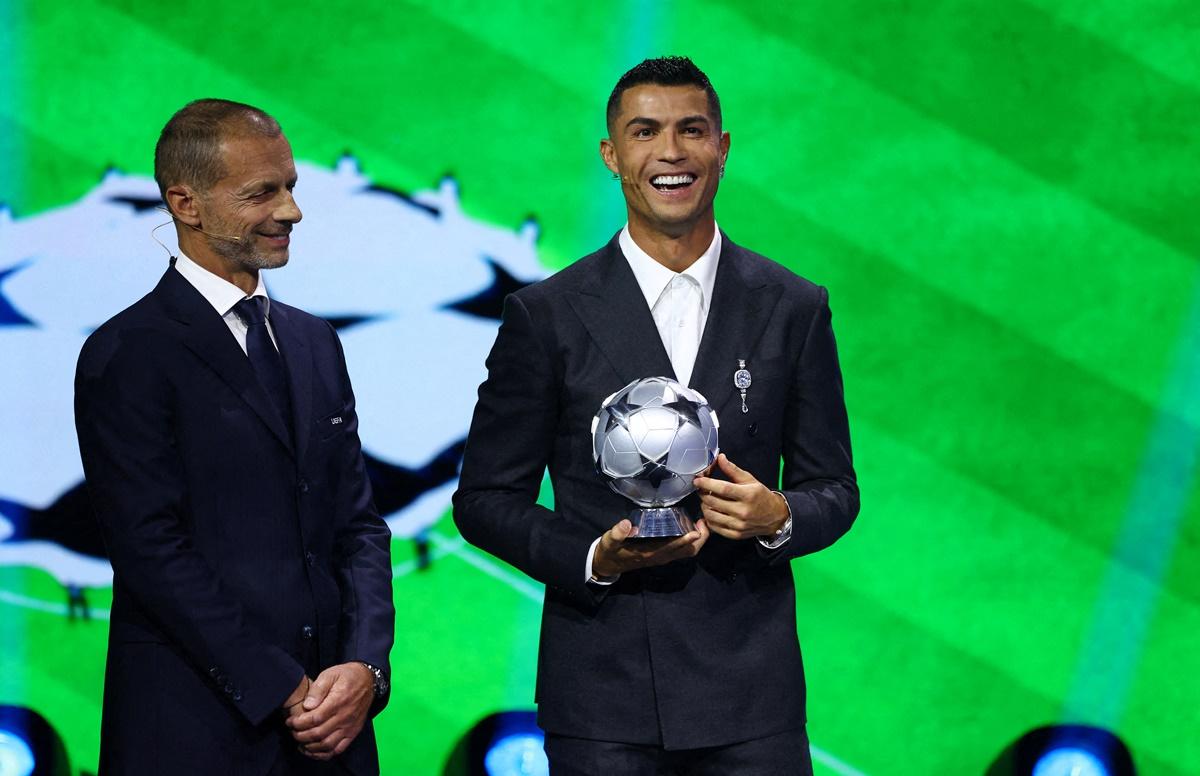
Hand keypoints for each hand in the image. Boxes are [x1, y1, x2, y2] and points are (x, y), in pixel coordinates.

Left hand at [285, 662, 373, 759]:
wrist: (368, 679)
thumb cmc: (346, 676)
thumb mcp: (330, 674)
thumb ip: (317, 689)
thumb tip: (307, 705)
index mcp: (338, 702)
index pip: (314, 719)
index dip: (298, 723)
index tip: (290, 721)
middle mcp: (345, 717)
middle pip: (318, 734)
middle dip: (300, 735)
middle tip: (292, 731)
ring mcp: (350, 727)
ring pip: (327, 745)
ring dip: (310, 746)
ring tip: (300, 741)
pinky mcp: (353, 732)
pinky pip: (338, 749)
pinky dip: (323, 754)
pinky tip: (313, 750)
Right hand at [591, 517, 709, 577]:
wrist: (609, 564)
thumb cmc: (610, 551)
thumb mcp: (609, 541)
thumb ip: (617, 533)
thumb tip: (627, 523)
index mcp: (650, 553)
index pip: (672, 547)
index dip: (686, 539)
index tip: (696, 529)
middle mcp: (661, 557)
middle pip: (688, 551)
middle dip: (700, 539)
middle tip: (703, 521)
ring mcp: (664, 557)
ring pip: (688, 552)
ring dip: (698, 540)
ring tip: (701, 522)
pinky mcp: (663, 554)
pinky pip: (683, 550)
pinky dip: (691, 541)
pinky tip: (691, 527)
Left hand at [694, 454, 788, 539]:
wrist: (775, 517)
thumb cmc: (761, 496)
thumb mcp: (750, 480)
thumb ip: (733, 470)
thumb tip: (720, 458)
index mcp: (748, 495)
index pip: (723, 489)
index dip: (707, 483)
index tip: (698, 480)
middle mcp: (743, 511)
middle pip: (714, 502)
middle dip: (703, 493)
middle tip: (702, 489)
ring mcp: (739, 525)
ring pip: (711, 515)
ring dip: (704, 506)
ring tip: (707, 500)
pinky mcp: (735, 534)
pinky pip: (715, 527)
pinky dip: (709, 519)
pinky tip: (712, 511)